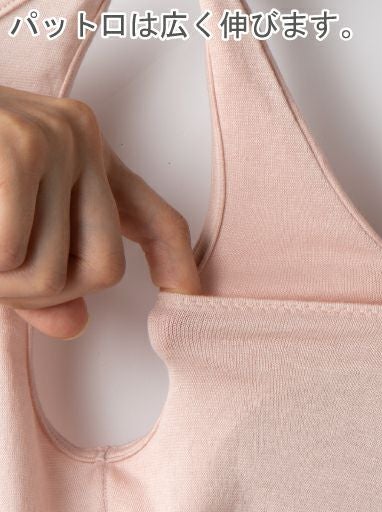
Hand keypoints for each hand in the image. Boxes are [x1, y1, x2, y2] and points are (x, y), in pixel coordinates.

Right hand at [0, 85, 200, 339]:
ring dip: (5, 284)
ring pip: (56, 272)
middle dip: (47, 292)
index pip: (154, 217)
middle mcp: (84, 141)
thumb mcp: (7, 224)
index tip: (187, 296)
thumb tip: (74, 323)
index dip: (176, 263)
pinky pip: (12, 255)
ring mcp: (57, 142)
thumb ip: (45, 268)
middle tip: (1, 273)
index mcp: (86, 156)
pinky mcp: (22, 149)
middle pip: (104, 269)